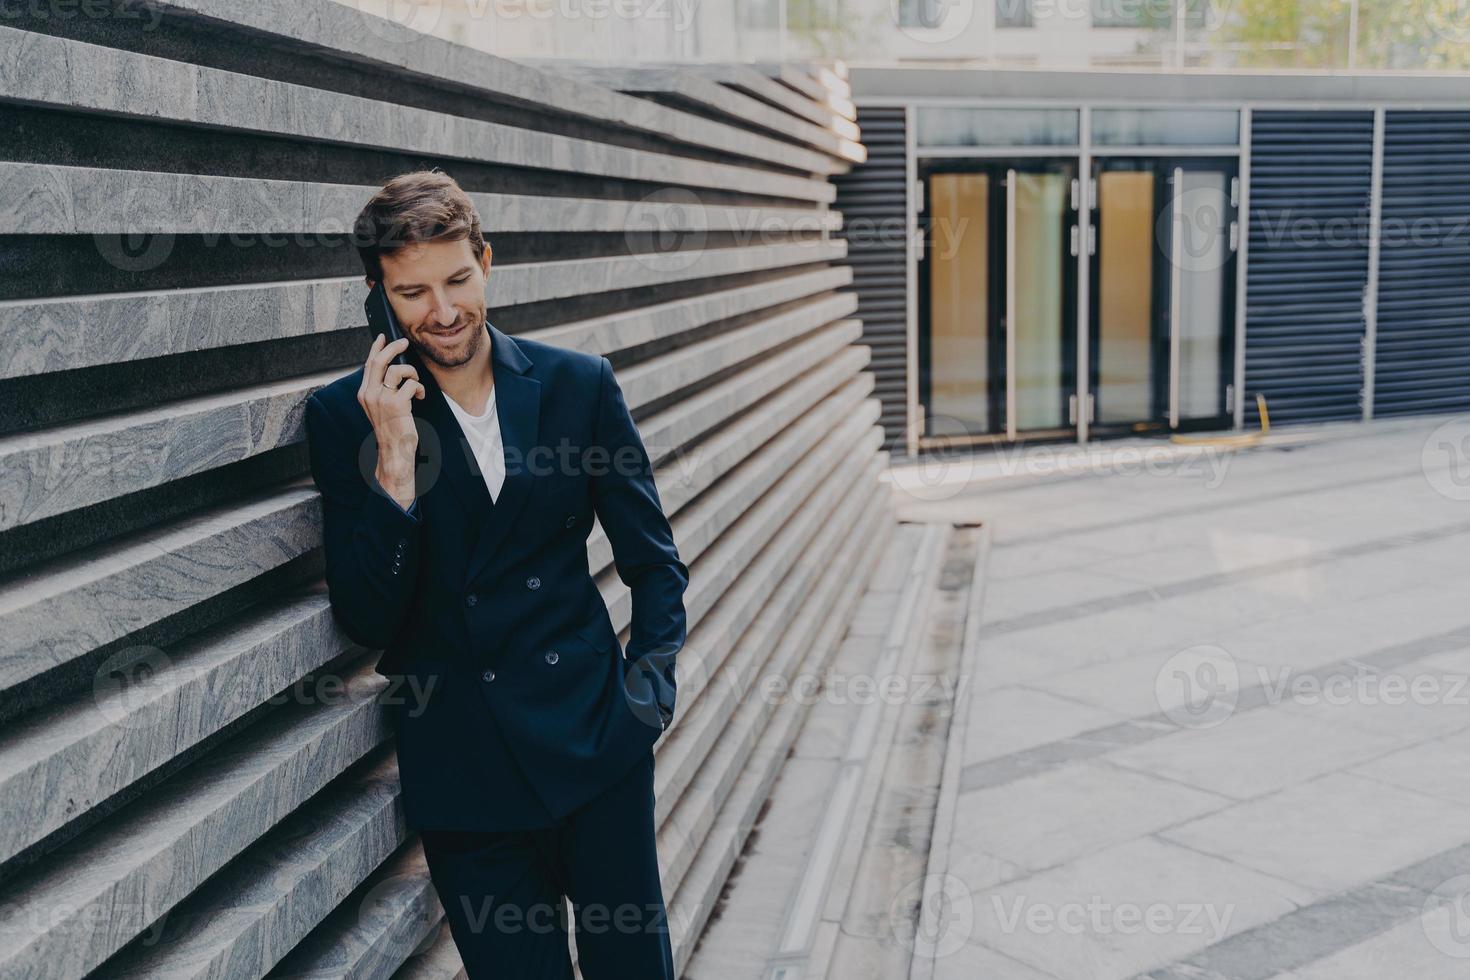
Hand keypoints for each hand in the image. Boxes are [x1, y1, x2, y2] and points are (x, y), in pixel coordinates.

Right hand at [357, 333, 424, 508]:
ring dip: (412, 373)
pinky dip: (420, 388)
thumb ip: (382, 390)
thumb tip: (392, 370)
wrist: (394, 450)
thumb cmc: (392, 429)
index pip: (369, 365)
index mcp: (364, 394)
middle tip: (404, 342)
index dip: (376, 349)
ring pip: (397, 370)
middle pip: (379, 361)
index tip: (382, 338)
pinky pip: (412, 384)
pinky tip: (420, 397)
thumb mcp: (381, 407)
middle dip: (393, 347)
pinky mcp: (396, 403)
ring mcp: (381, 398)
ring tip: (416, 384)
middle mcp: (369, 394)